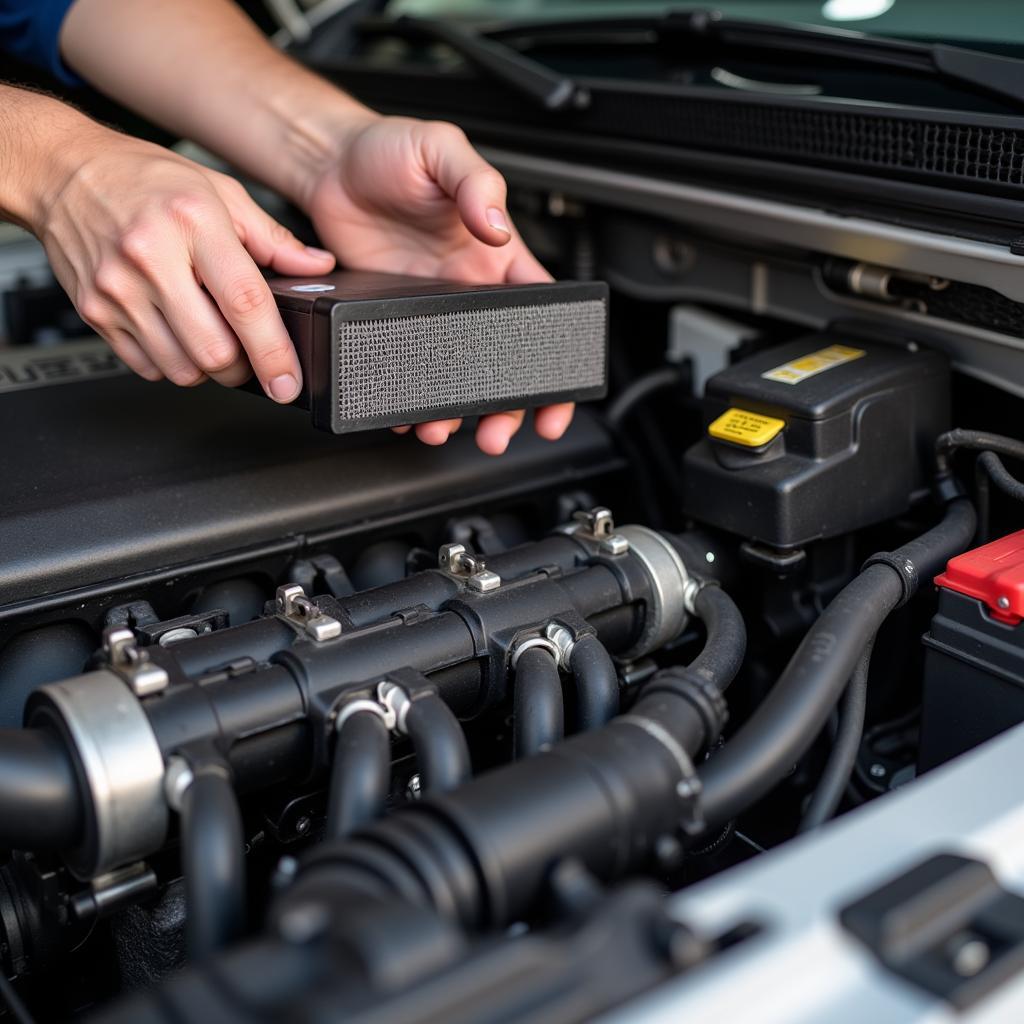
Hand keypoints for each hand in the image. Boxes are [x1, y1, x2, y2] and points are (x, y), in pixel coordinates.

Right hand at [36, 127, 334, 398]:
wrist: (62, 171)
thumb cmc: (143, 179)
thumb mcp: (219, 193)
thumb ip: (273, 239)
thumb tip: (318, 268)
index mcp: (193, 223)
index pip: (245, 304)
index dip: (273, 353)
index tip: (288, 381)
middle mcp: (151, 258)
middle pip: (214, 351)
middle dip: (242, 367)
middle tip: (248, 352)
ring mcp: (117, 289)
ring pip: (182, 369)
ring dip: (207, 368)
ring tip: (208, 333)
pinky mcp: (94, 312)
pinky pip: (148, 366)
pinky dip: (172, 363)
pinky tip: (175, 331)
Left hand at [303, 114, 574, 454]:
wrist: (326, 163)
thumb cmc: (390, 149)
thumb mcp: (442, 151)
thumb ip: (476, 184)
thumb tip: (496, 229)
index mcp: (496, 255)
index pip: (542, 314)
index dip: (556, 359)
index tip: (557, 396)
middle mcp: (467, 289)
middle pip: (501, 362)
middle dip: (506, 405)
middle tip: (496, 432)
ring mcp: (428, 310)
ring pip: (453, 374)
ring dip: (452, 409)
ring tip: (441, 428)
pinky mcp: (388, 318)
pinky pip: (403, 365)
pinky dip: (403, 394)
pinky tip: (400, 411)